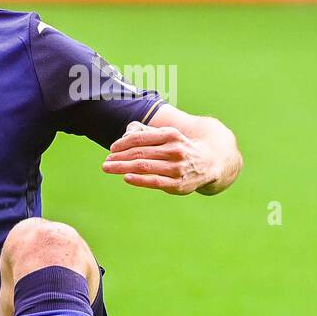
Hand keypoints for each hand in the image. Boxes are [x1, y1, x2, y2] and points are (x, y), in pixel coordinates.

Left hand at [102, 120, 218, 194]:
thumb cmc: (180, 148)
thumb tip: (127, 132)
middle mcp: (175, 150)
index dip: (123, 143)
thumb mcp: (168, 135)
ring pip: (144, 166)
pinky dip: (139, 180)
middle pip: (139, 153)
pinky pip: (154, 181)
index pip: (141, 138)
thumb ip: (147, 132)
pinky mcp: (178, 184)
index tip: (112, 149)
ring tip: (108, 168)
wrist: (210, 162)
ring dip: (122, 167)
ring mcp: (177, 167)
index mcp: (171, 135)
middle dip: (119, 157)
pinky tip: (126, 177)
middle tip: (106, 162)